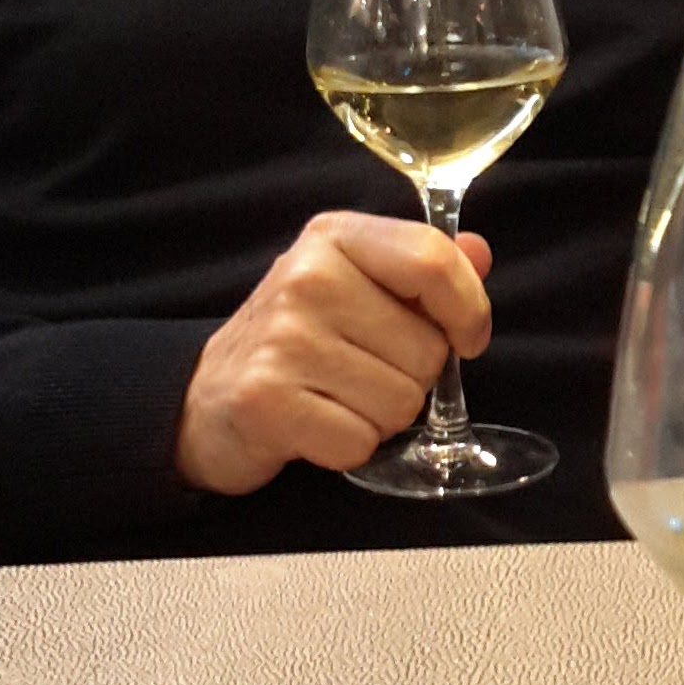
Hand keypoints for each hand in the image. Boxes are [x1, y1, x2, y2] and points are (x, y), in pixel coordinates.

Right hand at [175, 211, 492, 494]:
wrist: (204, 397)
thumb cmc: (294, 341)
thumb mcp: (355, 285)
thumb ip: (420, 270)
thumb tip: (479, 252)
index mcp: (334, 237)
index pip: (433, 260)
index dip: (469, 310)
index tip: (465, 338)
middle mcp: (305, 277)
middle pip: (428, 349)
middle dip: (411, 376)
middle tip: (359, 371)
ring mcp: (282, 339)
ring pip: (402, 402)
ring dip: (380, 416)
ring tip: (335, 397)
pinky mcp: (267, 400)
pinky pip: (361, 441)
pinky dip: (348, 446)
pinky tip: (316, 425)